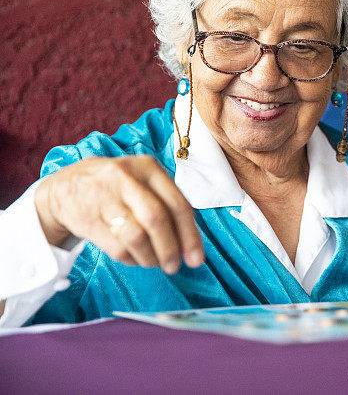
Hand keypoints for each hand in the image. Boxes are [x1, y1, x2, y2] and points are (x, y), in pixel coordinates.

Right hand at [34, 155, 204, 273]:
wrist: (64, 187)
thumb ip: (168, 205)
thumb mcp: (142, 181)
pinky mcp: (87, 218)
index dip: (190, 235)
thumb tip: (192, 247)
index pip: (177, 204)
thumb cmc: (117, 188)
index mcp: (148, 167)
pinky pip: (117, 247)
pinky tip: (134, 257)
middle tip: (174, 266)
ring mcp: (104, 197)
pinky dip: (131, 259)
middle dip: (170, 249)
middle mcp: (126, 178)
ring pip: (136, 236)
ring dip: (150, 257)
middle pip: (157, 220)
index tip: (196, 258)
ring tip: (154, 262)